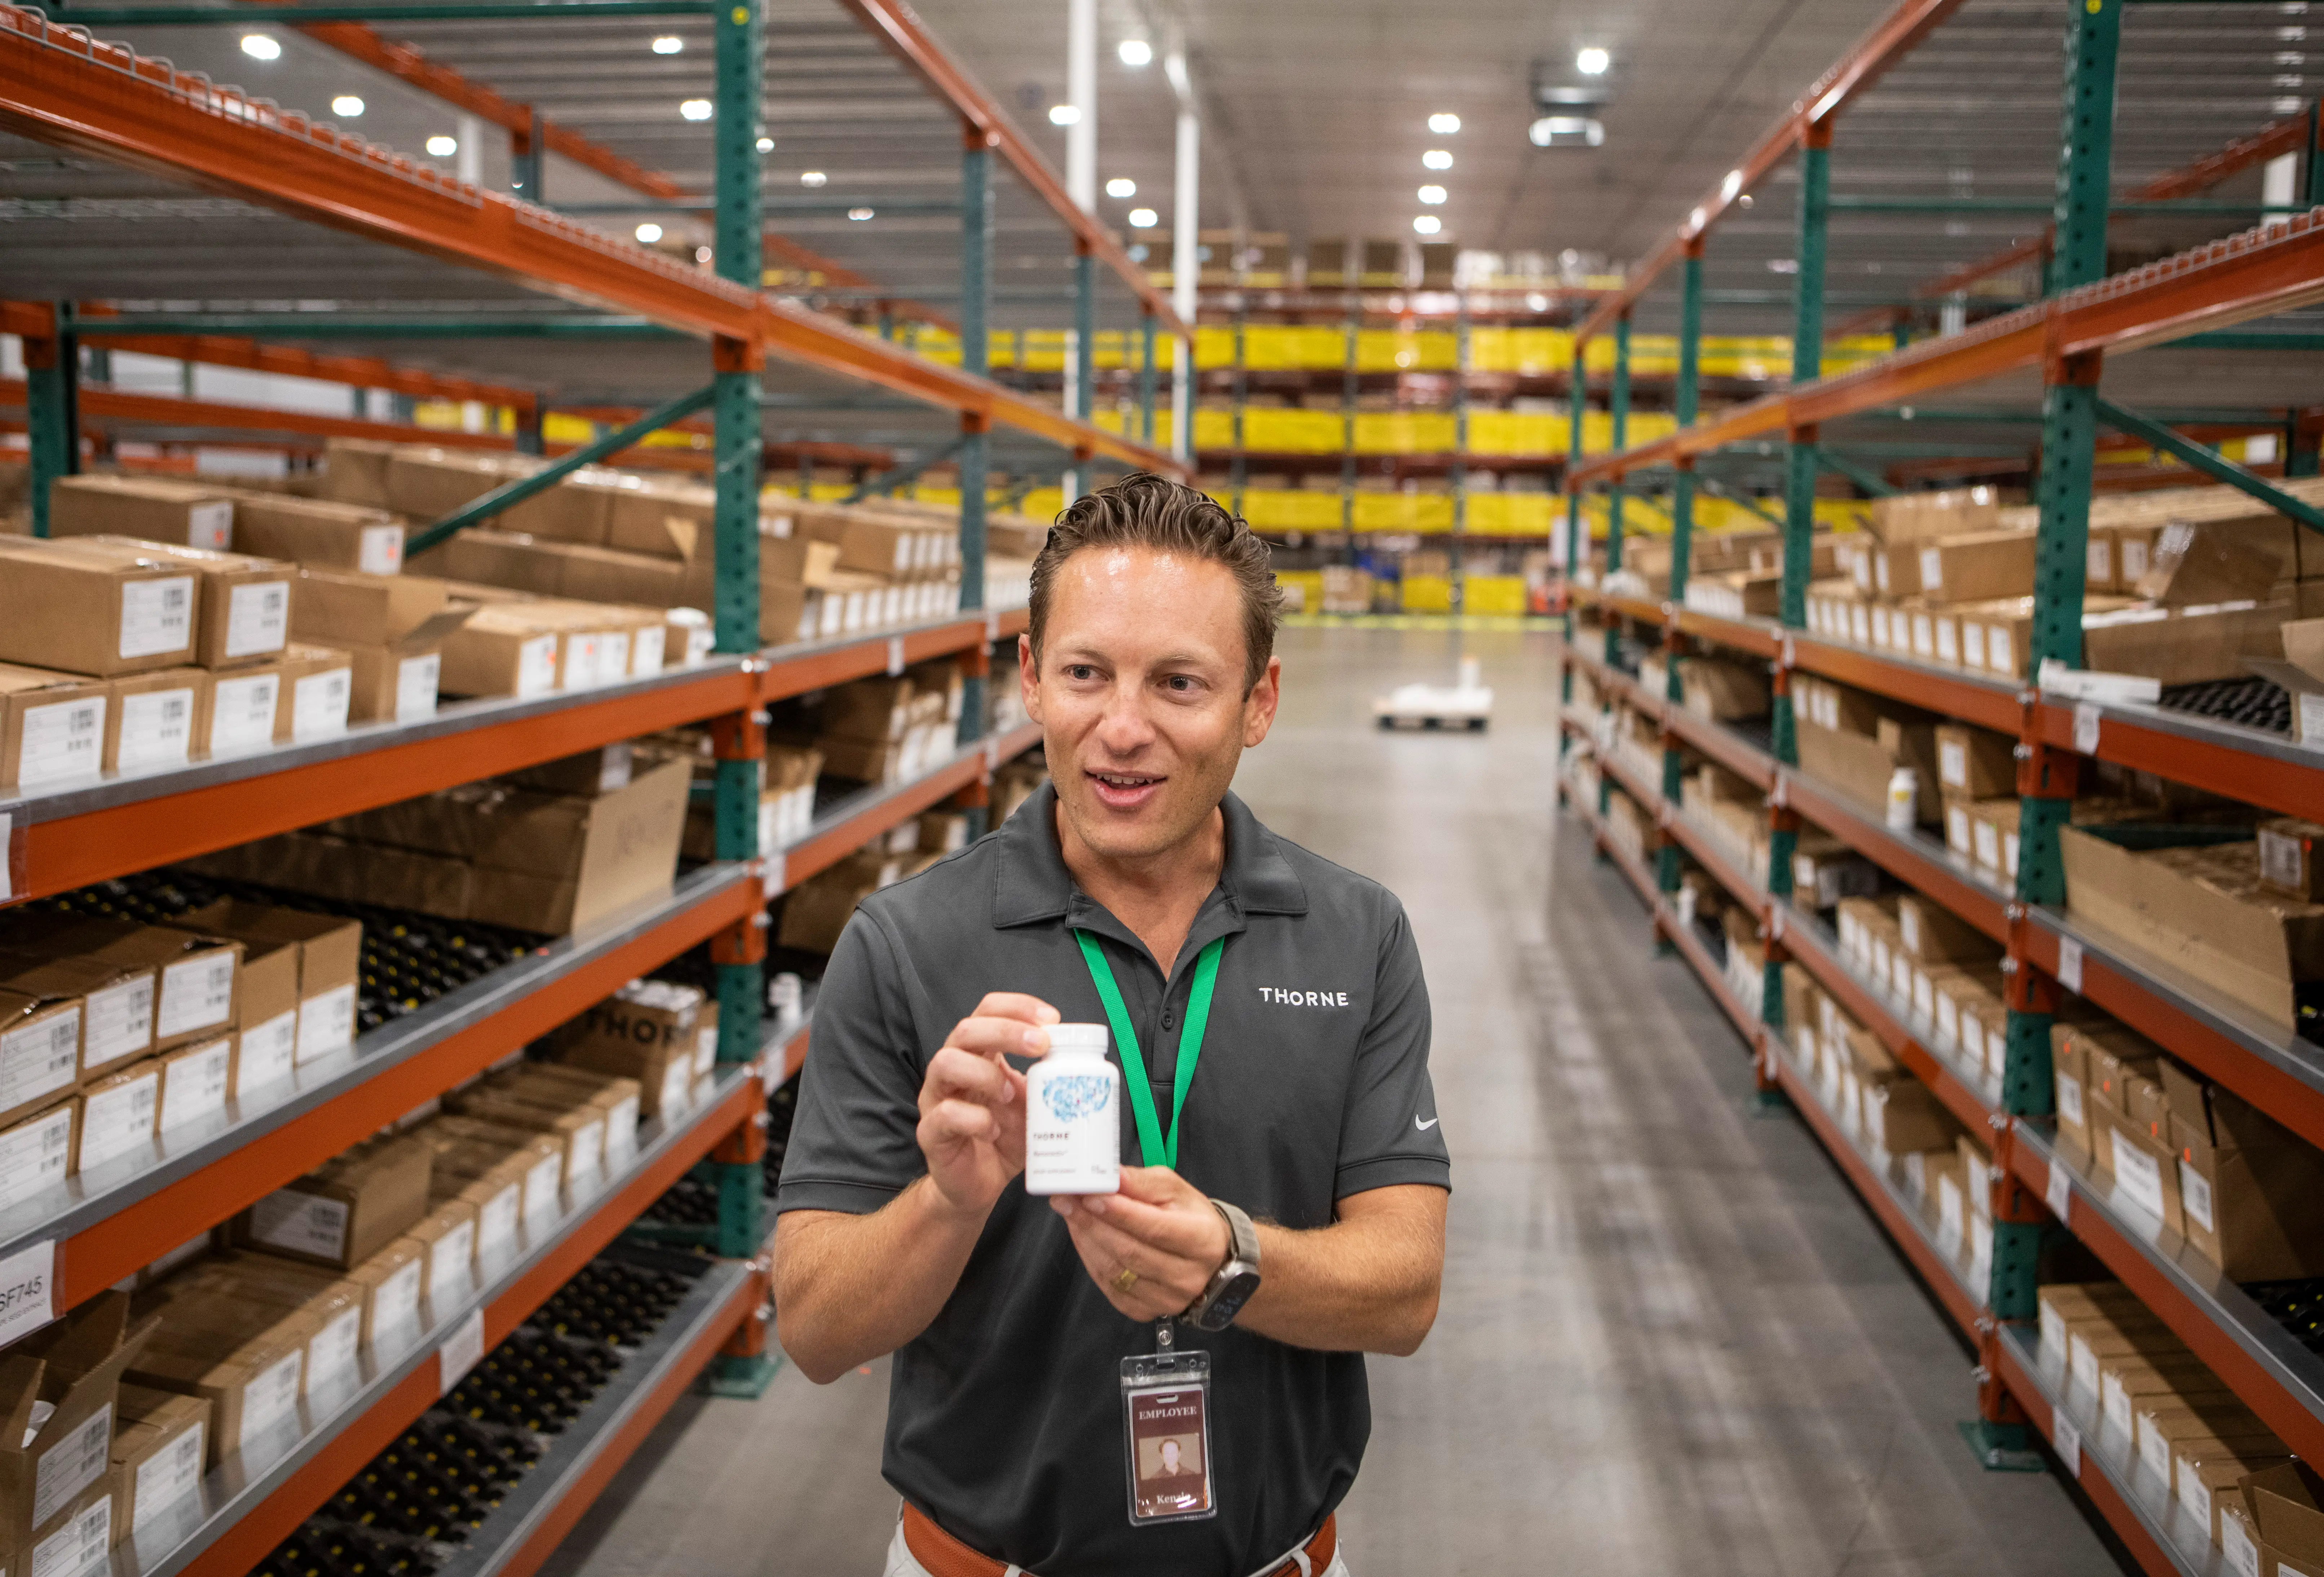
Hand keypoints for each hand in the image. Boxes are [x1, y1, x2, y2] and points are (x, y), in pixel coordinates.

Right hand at [917, 993, 1059, 1218]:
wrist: (979, 1185)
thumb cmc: (1004, 1137)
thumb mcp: (1032, 1104)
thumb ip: (1045, 1080)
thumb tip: (1076, 1058)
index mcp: (977, 1053)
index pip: (987, 1011)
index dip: (1018, 1007)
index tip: (1052, 1019)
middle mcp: (951, 1069)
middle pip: (966, 1030)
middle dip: (1006, 1031)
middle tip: (1040, 1044)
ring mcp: (936, 1099)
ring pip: (946, 1063)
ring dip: (986, 1074)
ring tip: (1010, 1094)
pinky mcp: (930, 1132)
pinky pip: (945, 1114)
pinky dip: (976, 1119)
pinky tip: (994, 1130)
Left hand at [1050, 1166, 1232, 1321]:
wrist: (1208, 1258)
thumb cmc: (1190, 1218)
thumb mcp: (1175, 1190)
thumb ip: (1142, 1182)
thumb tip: (1110, 1176)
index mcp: (1202, 1240)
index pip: (1155, 1228)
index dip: (1119, 1213)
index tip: (1090, 1195)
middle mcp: (1187, 1276)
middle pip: (1130, 1252)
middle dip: (1092, 1223)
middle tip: (1067, 1199)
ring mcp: (1166, 1299)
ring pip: (1114, 1271)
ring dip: (1086, 1239)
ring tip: (1071, 1212)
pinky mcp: (1145, 1311)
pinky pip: (1108, 1286)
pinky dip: (1090, 1259)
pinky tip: (1083, 1236)